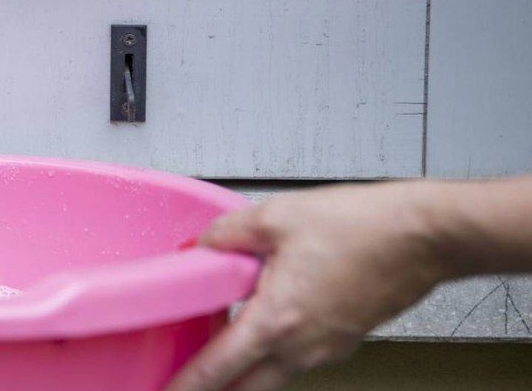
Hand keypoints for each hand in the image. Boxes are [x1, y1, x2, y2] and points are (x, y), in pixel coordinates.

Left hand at [167, 183, 447, 390]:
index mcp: (278, 321)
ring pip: (272, 375)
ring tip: (218, 340)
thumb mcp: (276, 216)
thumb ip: (227, 233)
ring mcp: (327, 349)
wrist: (422, 234)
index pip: (218, 368)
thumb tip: (201, 246)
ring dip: (243, 367)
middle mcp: (303, 347)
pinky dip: (272, 350)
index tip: (166, 390)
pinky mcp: (343, 339)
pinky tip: (263, 319)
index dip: (186, 385)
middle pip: (245, 389)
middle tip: (188, 377)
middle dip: (214, 389)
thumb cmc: (362, 226)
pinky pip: (297, 358)